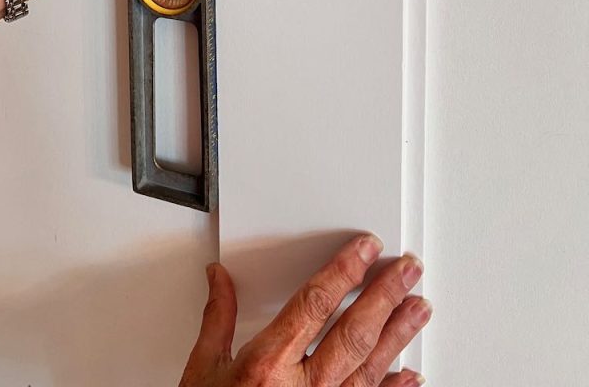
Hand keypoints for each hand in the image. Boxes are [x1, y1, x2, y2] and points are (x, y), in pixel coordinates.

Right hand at [180, 235, 430, 386]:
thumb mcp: (204, 371)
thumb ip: (218, 320)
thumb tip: (219, 280)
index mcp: (267, 364)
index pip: (315, 304)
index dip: (344, 271)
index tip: (365, 249)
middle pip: (353, 333)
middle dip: (385, 296)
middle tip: (407, 269)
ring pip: (370, 368)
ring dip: (398, 335)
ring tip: (418, 308)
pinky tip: (411, 374)